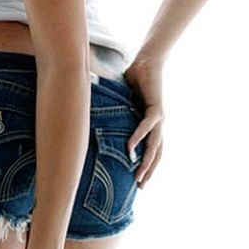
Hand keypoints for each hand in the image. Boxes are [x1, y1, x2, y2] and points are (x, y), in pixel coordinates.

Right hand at [124, 56, 164, 188]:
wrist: (148, 61)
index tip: (138, 181)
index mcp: (151, 124)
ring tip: (138, 176)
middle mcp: (157, 124)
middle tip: (140, 187)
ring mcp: (159, 117)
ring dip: (146, 161)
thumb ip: (112, 109)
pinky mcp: (157, 108)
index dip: (146, 165)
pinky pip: (147, 125)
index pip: (151, 149)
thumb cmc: (134, 79)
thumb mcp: (121, 100)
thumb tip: (89, 112)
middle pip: (156, 153)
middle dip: (149, 171)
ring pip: (155, 145)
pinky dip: (139, 136)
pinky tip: (130, 147)